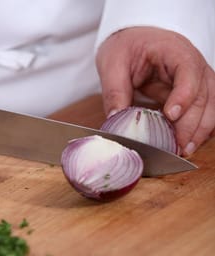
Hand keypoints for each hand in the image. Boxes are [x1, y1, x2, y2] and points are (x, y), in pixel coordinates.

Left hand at [96, 27, 214, 155]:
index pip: (189, 71)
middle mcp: (193, 65)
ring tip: (184, 150)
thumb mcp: (113, 64)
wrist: (134, 41)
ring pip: (210, 107)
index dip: (183, 95)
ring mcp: (197, 80)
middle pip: (203, 95)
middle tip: (177, 146)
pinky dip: (198, 129)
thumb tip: (115, 119)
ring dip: (199, 131)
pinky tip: (188, 143)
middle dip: (191, 124)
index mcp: (174, 51)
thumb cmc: (127, 47)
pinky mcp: (193, 94)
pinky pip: (204, 113)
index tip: (170, 116)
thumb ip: (115, 91)